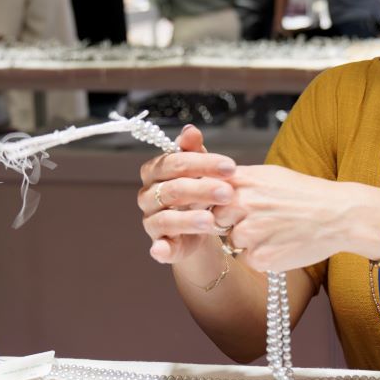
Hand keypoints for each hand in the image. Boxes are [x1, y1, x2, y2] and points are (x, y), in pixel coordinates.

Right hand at [138, 125, 237, 263]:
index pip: (176, 162)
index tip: (231, 167)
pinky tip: (164, 250)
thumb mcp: (200, 168)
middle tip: (229, 193)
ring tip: (211, 220)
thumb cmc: (198, 188)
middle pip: (173, 190)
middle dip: (203, 190)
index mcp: (155, 171)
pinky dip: (160, 249)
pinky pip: (158, 247)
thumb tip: (191, 130)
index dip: (203, 164)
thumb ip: (194, 151)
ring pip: (166, 218)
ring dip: (188, 220)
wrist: (200, 223)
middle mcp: (148, 195)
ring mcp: (151, 220)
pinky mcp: (158, 244)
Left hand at [212, 166, 379, 272]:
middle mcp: (242, 204)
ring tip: (276, 230)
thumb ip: (241, 181)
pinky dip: (262, 256)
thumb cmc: (306, 194)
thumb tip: (215, 186)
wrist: (339, 215)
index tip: (220, 205)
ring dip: (248, 240)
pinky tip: (282, 243)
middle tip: (260, 220)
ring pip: (232, 241)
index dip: (212, 201)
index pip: (207, 191)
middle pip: (215, 219)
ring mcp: (250, 232)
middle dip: (231, 222)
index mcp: (243, 180)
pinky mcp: (260, 257)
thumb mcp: (270, 175)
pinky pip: (248, 259)